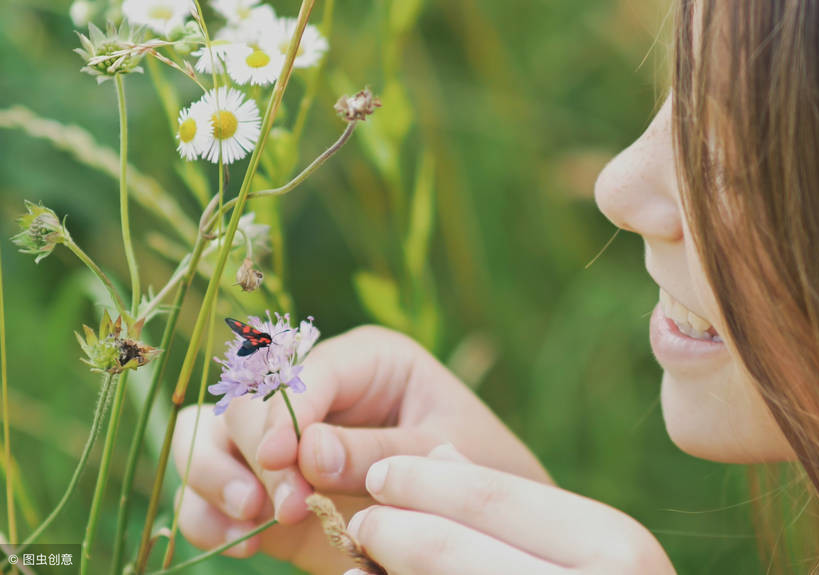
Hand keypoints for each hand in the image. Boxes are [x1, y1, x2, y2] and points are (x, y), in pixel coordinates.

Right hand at [171, 325, 549, 572]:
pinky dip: (207, 513)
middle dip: (257, 455)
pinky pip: (209, 489)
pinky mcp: (268, 485)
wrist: (486, 519)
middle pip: (247, 400)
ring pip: (207, 435)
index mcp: (368, 360)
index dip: (284, 413)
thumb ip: (377, 452)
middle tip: (288, 507)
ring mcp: (284, 438)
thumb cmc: (479, 467)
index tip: (285, 461)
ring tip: (250, 521)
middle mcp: (316, 390)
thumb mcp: (442, 453)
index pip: (305, 372)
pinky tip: (238, 540)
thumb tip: (308, 454)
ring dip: (213, 476)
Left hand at [344, 443, 675, 574]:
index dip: (424, 481)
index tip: (383, 475)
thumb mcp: (593, 550)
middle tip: (363, 518)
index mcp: (617, 548)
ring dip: (386, 570)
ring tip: (365, 556)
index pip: (493, 498)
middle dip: (392, 527)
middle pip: (449, 547)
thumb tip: (438, 452)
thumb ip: (519, 507)